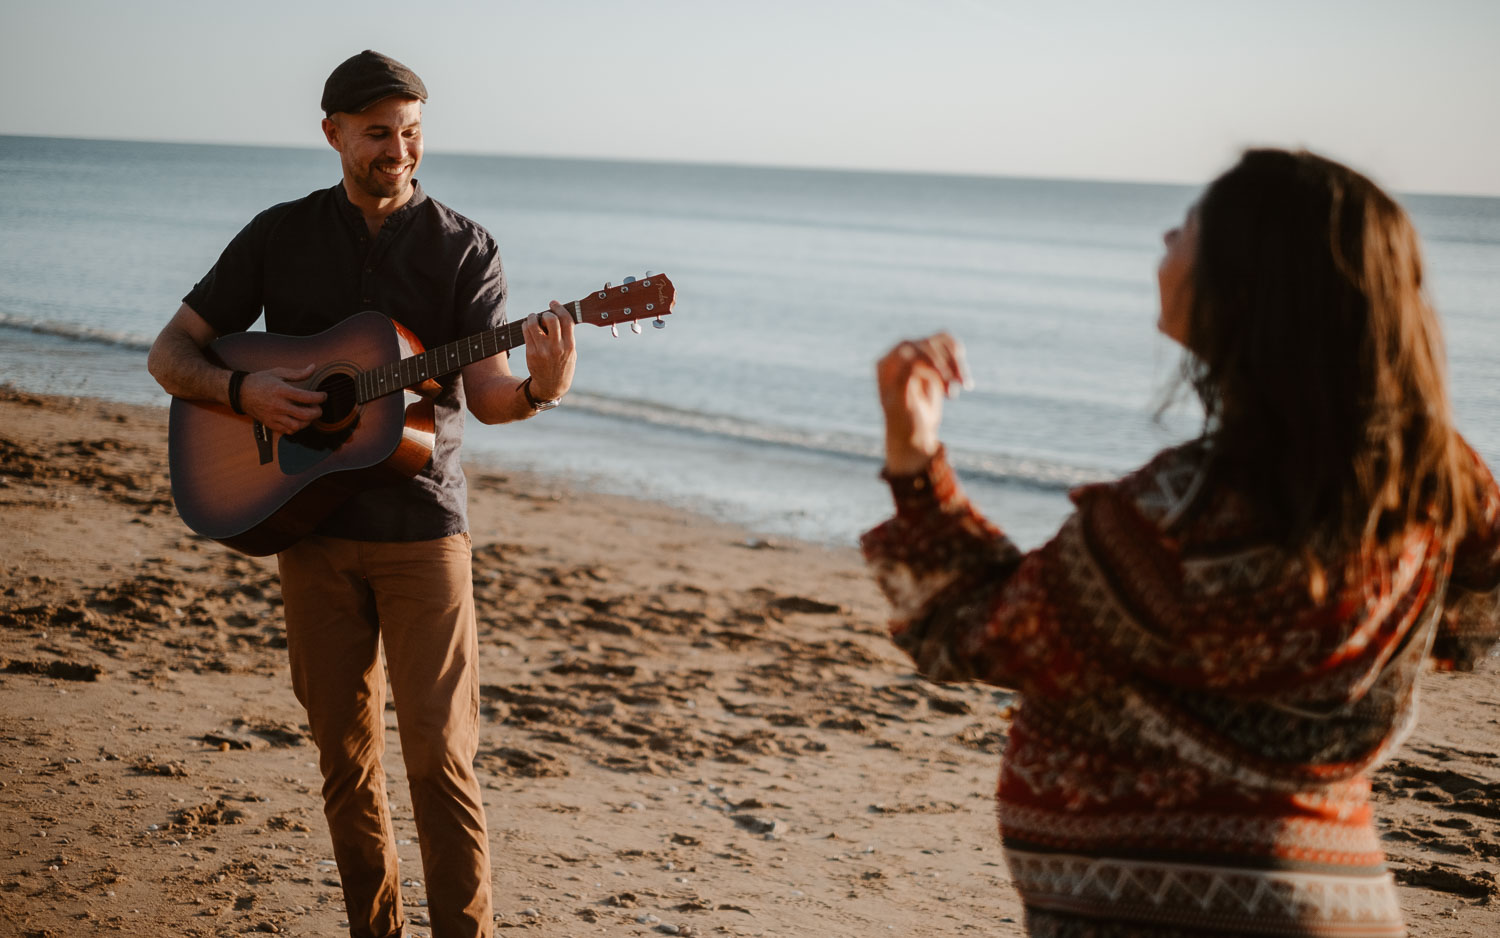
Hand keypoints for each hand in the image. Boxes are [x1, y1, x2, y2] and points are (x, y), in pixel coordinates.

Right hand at [239, 364, 326, 433]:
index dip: (320, 397)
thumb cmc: (261, 381)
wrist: (240, 392)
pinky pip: (288, 431)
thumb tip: (313, 367)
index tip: (323, 396)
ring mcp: (274, 416)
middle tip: (318, 407)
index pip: (307, 397)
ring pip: (298, 425)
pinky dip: (297, 427)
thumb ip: (298, 373)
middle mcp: (278, 405)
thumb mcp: (279, 373)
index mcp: (281, 391)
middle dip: (317, 412)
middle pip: (305, 415)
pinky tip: (298, 419)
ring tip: (308, 414)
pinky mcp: (270, 424)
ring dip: (307, 421)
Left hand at [523, 301, 576, 399]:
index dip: (559, 308)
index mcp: (570, 346)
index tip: (554, 304)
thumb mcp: (571, 352)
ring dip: (533, 317)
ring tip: (534, 319)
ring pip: (534, 323)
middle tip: (544, 314)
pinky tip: (529, 327)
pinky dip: (527, 325)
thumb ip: (567, 335)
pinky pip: (526, 332)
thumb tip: (559, 315)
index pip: (566, 320)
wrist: (550, 387)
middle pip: (550, 319)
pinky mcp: (531, 353)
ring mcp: (542, 350)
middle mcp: (556, 347)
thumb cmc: (563, 367)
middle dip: (546, 313)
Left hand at [876, 333, 970, 474]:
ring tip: (963, 385)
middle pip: (926, 344)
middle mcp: (900, 356)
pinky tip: (962, 380)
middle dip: (944, 364)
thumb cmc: (904, 422)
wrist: (915, 432)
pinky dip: (959, 361)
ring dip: (955, 363)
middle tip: (955, 386)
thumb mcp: (901, 404)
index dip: (927, 358)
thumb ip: (903, 378)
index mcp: (886, 364)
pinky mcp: (933, 358)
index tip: (943, 377)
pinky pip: (949, 347)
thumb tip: (907, 354)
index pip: (907, 348)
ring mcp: (917, 355)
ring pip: (941, 343)